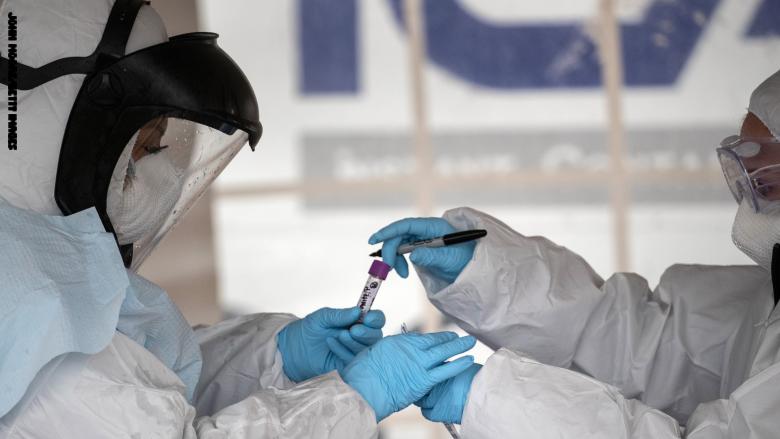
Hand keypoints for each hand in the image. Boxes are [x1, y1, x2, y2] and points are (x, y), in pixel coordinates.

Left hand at [277, 307, 385, 381]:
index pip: (376, 320)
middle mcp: (360, 337)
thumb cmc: (310, 329)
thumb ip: (340, 315)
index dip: (376, 319)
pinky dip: (343, 351)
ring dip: (354, 342)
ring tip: (339, 336)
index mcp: (357, 322)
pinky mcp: (348, 365)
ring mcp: (355, 352)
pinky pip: (353, 361)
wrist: (294, 349)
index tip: (367, 318)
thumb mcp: (323, 317)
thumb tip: (358, 311)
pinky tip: (330, 344)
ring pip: (366, 350)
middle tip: (352, 330)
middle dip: (367, 333)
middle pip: (376, 336)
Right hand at [341, 332, 476, 421]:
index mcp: (397, 342)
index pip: (417, 338)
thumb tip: (394, 357)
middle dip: (447, 338)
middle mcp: (410, 349)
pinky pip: (446, 370)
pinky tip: (469, 359)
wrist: (363, 389)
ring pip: (444, 351)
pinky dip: (459, 364)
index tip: (434, 339)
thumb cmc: (362, 376)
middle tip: (457, 336)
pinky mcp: (425, 379)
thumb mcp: (373, 356)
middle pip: (434, 340)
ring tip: (470, 342)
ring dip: (459, 346)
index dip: (429, 339)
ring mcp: (419, 363)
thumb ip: (389, 354)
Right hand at [368, 217, 473, 282]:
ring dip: (395, 258)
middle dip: (392, 251)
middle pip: (400, 235)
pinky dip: (400, 262)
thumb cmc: (465, 261)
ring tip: (401, 274)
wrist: (472, 271)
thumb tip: (413, 255)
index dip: (389, 231)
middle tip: (389, 268)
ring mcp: (423, 240)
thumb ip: (431, 257)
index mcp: (433, 227)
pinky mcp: (421, 249)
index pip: (407, 225)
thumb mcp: (449, 260)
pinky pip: (404, 252)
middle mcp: (426, 230)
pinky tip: (403, 272)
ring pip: (400, 244)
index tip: (374, 240)